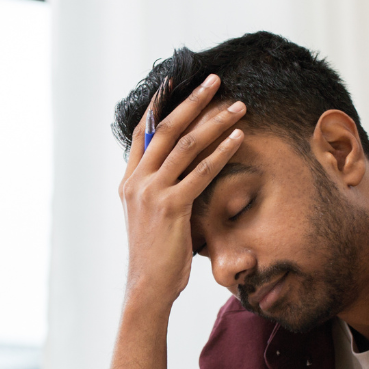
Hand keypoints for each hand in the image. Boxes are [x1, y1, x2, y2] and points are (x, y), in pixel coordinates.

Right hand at [117, 75, 245, 312]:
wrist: (147, 287)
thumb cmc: (155, 255)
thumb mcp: (150, 217)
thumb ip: (159, 190)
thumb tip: (179, 170)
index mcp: (129, 181)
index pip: (143, 131)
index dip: (160, 104)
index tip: (176, 82)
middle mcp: (136, 181)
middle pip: (167, 128)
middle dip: (193, 101)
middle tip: (215, 81)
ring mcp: (151, 192)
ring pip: (186, 145)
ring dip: (215, 121)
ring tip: (238, 106)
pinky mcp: (170, 206)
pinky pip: (200, 171)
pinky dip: (222, 151)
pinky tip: (239, 138)